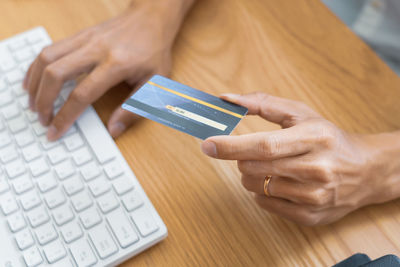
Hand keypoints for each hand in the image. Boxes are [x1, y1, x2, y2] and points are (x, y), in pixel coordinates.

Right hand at [24, 0, 192, 139]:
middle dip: (44, 101)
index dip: (65, 116)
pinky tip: (35, 81)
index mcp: (117, 64)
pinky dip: (37, 67)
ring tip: (34, 104)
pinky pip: (50, 49)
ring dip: (36, 83)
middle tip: (43, 119)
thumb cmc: (155, 51)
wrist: (151, 18)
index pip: (82, 94)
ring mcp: (85, 39)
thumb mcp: (155, 83)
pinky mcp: (79, 35)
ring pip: (47, 58)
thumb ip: (135, 108)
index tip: (55, 131)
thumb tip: (114, 129)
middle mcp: (96, 49)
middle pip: (56, 73)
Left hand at [201, 92, 398, 224]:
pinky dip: (262, 192)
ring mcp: (315, 196)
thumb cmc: (327, 137)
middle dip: (240, 159)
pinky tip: (279, 183)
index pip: (264, 145)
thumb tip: (226, 99)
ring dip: (251, 175)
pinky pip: (265, 204)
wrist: (365, 170)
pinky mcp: (310, 216)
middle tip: (249, 153)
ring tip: (271, 167)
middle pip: (254, 168)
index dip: (231, 146)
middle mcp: (317, 169)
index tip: (207, 144)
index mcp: (314, 138)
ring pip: (256, 187)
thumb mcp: (300, 114)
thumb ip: (262, 103)